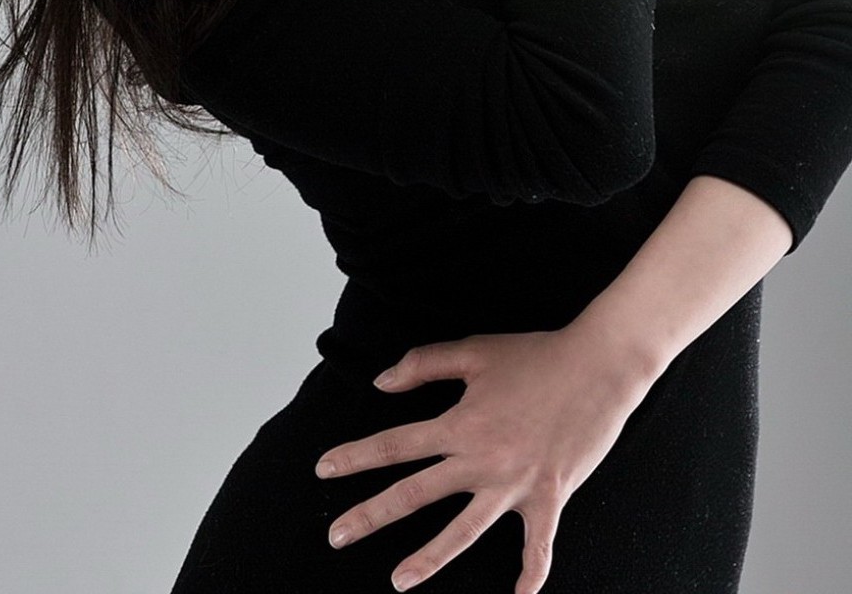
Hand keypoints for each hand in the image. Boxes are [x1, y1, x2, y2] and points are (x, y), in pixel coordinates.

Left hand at [313, 327, 653, 593]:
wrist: (600, 366)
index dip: (354, 458)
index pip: (393, 446)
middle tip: (335, 536)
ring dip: (429, 558)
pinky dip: (531, 573)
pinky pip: (538, 544)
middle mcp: (481, 459)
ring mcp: (516, 483)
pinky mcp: (552, 496)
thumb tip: (380, 383)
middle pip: (413, 494)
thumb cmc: (536, 356)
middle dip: (370, 516)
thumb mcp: (472, 351)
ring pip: (464, 530)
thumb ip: (422, 364)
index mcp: (458, 424)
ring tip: (399, 582)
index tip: (323, 469)